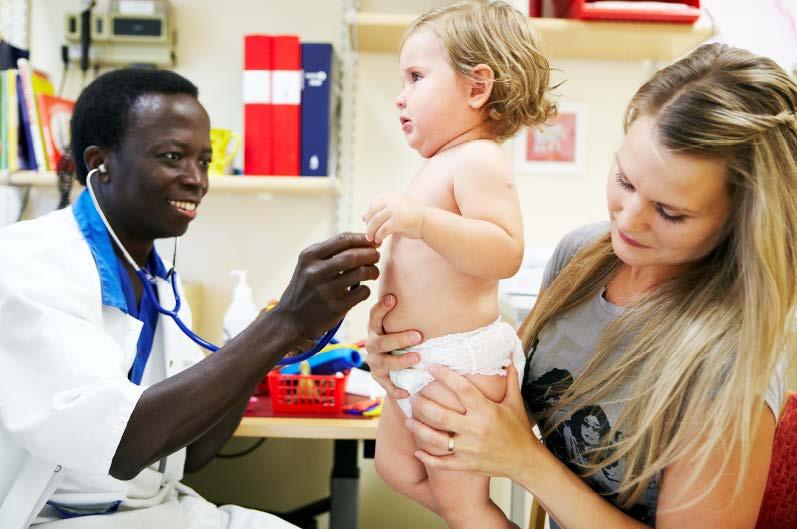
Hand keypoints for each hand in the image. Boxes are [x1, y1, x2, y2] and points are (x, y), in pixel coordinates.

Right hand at [271, 233, 379, 343]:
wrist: (291, 320)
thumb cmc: (306, 288)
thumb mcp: (309, 265)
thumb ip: (331, 252)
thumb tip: (364, 241)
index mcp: (309, 256)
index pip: (342, 240)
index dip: (362, 239)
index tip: (373, 242)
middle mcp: (315, 272)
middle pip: (353, 255)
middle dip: (370, 254)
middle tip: (376, 256)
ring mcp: (325, 290)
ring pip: (361, 273)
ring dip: (372, 271)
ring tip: (373, 272)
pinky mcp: (335, 308)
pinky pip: (362, 292)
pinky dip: (366, 289)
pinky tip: (362, 290)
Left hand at [362, 194, 425, 243]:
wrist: (428, 222)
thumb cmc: (411, 217)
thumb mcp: (394, 210)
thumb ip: (380, 212)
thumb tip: (362, 216)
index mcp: (391, 197)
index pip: (373, 203)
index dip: (369, 213)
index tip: (369, 223)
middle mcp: (392, 201)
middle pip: (372, 212)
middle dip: (368, 224)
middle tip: (368, 234)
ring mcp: (395, 209)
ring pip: (375, 221)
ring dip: (371, 231)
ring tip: (371, 238)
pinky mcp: (399, 220)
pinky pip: (383, 229)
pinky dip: (379, 236)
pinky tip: (379, 240)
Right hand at [364, 294, 422, 398]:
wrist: (387, 364)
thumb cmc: (398, 339)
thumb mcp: (396, 326)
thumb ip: (406, 315)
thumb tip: (432, 293)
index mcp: (375, 330)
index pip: (374, 316)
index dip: (382, 307)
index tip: (393, 298)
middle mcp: (372, 345)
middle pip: (382, 342)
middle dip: (399, 339)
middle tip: (418, 336)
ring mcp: (375, 363)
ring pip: (385, 363)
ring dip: (401, 361)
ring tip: (417, 358)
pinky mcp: (380, 379)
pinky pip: (388, 386)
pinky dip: (397, 390)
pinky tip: (408, 391)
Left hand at [408, 364, 538, 478]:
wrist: (525, 461)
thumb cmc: (519, 429)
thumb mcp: (515, 402)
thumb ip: (510, 379)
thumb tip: (510, 357)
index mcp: (486, 411)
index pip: (461, 389)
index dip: (444, 376)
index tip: (431, 367)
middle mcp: (475, 429)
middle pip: (441, 415)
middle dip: (423, 404)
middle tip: (413, 396)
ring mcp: (469, 449)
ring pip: (437, 440)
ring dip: (419, 430)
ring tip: (408, 421)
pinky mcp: (467, 464)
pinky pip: (442, 463)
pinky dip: (428, 458)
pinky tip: (417, 450)